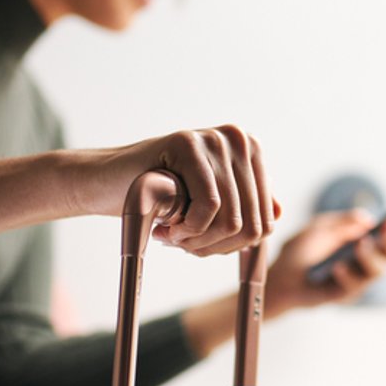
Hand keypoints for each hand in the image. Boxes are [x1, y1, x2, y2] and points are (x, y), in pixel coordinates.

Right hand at [98, 125, 279, 255]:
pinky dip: (188, 229)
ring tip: (171, 235)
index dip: (233, 246)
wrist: (108, 182)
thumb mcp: (208, 202)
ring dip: (198, 241)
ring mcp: (214, 139)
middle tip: (182, 244)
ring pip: (232, 219)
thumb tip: (277, 214)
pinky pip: (209, 206)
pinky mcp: (189, 143)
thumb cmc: (160, 197)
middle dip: (214, 246)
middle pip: (252, 223)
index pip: (266, 220)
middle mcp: (239, 140)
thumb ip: (242, 206)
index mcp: (251, 153)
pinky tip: (166, 227)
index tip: (201, 246)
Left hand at [263, 210, 385, 316]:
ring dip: (372, 256)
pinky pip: (353, 286)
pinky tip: (337, 266)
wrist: (279, 276)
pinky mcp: (345, 295)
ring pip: (378, 271)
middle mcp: (367, 261)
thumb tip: (367, 219)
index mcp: (366, 240)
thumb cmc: (301, 250)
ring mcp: (359, 279)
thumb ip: (342, 221)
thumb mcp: (320, 227)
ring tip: (362, 244)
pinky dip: (347, 274)